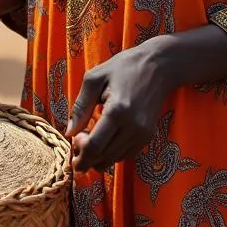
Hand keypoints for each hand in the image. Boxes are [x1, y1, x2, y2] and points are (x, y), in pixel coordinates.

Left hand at [67, 38, 172, 173]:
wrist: (157, 66)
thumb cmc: (123, 67)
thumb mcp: (94, 78)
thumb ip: (80, 106)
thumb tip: (69, 132)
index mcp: (117, 111)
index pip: (95, 146)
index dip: (80, 154)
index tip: (72, 144)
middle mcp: (133, 127)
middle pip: (104, 157)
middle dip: (86, 157)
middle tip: (77, 144)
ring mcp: (143, 134)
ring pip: (115, 160)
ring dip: (98, 157)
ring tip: (89, 140)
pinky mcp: (149, 137)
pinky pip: (126, 155)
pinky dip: (111, 153)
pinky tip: (104, 139)